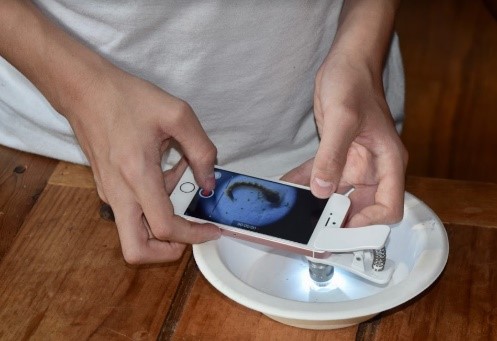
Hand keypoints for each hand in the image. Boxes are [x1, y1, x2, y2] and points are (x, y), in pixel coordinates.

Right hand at [67, 68, 220, 263]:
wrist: (84, 90)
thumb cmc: (127, 98)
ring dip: (161, 221)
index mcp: (137, 176)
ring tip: (176, 178)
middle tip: (191, 233)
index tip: (212, 230)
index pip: (165, 227)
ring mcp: (108, 193)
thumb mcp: (176, 114)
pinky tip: (162, 170)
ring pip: (133, 232)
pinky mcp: (105, 187)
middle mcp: (119, 193)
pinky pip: (130, 211)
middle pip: (137, 250)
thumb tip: (208, 182)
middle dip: (167, 252)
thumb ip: (201, 149)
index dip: (194, 236)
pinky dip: (151, 204)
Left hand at [281, 55, 407, 226]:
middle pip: (361, 209)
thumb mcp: (343, 119)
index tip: (342, 228)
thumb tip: (321, 190)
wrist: (346, 64)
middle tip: (312, 231)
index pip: (389, 206)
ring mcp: (354, 164)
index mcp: (387, 162)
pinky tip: (286, 189)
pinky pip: (319, 177)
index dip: (369, 223)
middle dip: (338, 221)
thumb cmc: (355, 83)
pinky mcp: (335, 157)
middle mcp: (373, 168)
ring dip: (316, 205)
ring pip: (336, 196)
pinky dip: (304, 185)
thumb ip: (332, 156)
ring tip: (294, 215)